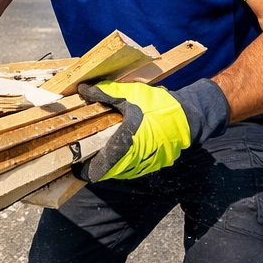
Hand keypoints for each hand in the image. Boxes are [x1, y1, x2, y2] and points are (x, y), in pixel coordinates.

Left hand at [77, 78, 229, 180]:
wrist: (189, 117)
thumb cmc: (157, 106)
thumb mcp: (128, 95)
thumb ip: (103, 93)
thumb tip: (81, 90)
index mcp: (122, 146)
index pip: (94, 171)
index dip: (81, 169)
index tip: (73, 159)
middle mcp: (132, 161)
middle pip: (104, 172)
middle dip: (92, 162)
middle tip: (84, 148)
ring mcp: (143, 166)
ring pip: (117, 171)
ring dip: (107, 162)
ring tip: (99, 145)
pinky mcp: (152, 165)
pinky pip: (130, 167)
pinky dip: (121, 161)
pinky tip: (119, 145)